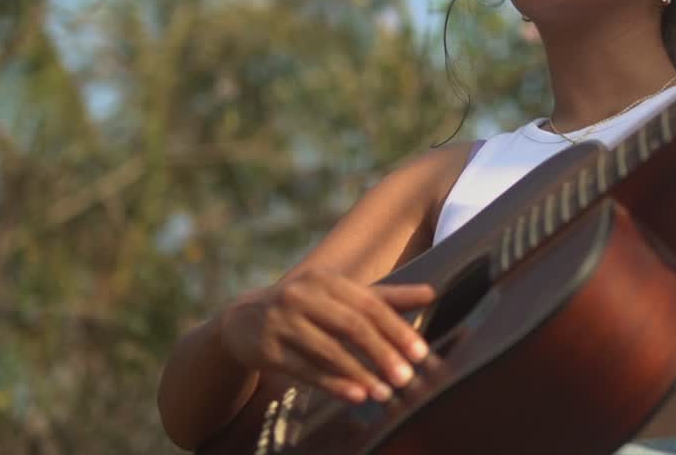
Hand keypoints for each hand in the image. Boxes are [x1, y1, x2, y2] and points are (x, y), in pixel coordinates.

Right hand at [217, 269, 433, 402]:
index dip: (396, 328)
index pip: (370, 304)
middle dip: (382, 352)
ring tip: (386, 392)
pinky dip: (332, 383)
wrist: (242, 320)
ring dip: (361, 373)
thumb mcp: (342, 297)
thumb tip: (433, 293)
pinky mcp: (267, 349)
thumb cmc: (306, 307)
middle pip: (351, 325)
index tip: (420, 352)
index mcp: (327, 280)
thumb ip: (386, 297)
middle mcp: (303, 296)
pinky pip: (305, 369)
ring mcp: (282, 321)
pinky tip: (356, 395)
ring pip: (328, 350)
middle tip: (408, 376)